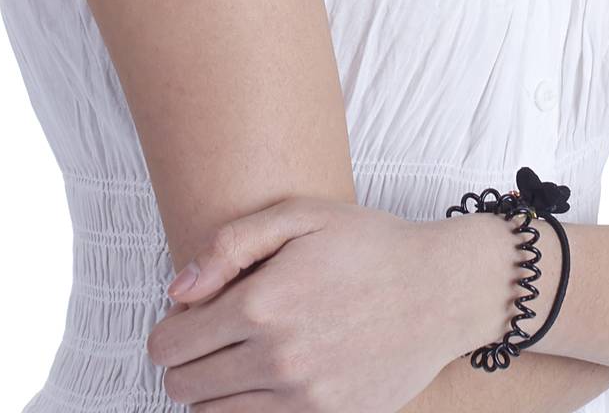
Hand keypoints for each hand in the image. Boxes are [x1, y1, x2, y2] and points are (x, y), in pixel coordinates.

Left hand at [146, 196, 466, 411]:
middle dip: (182, 361)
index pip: (171, 343)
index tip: (184, 317)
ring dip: (209, 390)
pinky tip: (262, 379)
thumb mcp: (301, 214)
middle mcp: (276, 358)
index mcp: (262, 303)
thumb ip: (230, 244)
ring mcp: (303, 398)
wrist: (441, 289)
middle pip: (183, 386)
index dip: (167, 330)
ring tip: (232, 358)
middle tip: (204, 337)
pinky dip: (245, 409)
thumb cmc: (370, 244)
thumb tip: (179, 289)